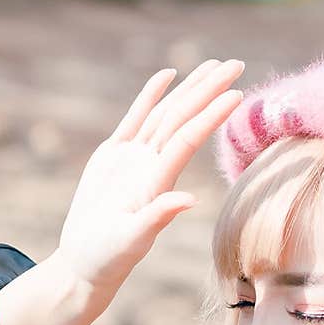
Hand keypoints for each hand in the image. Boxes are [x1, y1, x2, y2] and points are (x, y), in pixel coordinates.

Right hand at [55, 57, 244, 297]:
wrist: (86, 261)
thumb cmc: (109, 257)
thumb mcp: (132, 239)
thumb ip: (157, 217)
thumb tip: (189, 199)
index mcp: (156, 181)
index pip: (188, 140)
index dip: (210, 116)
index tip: (236, 94)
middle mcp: (150, 165)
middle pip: (183, 118)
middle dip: (208, 89)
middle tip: (237, 63)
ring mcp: (133, 158)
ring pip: (165, 114)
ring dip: (189, 89)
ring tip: (213, 65)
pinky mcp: (114, 155)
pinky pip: (136, 118)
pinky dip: (150, 96)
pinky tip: (168, 76)